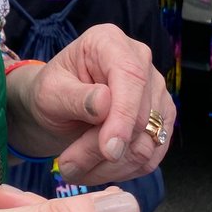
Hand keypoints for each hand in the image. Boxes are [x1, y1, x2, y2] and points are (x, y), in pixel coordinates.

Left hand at [9, 25, 173, 185]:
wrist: (57, 107)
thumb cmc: (51, 91)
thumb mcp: (50, 92)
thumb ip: (76, 97)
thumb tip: (106, 103)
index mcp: (109, 42)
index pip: (130, 77)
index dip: (123, 116)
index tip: (109, 150)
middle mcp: (140, 61)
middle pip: (139, 116)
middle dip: (103, 149)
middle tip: (68, 167)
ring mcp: (155, 91)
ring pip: (147, 142)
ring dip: (110, 166)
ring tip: (74, 170)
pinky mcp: (161, 120)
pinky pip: (151, 155)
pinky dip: (123, 170)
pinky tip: (95, 170)